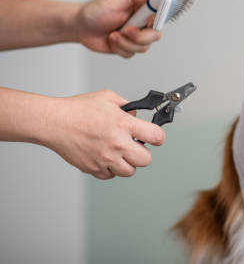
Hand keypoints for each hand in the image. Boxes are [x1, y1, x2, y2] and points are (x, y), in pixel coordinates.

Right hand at [44, 90, 164, 178]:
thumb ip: (127, 106)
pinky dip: (110, 169)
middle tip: (135, 146)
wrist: (54, 123)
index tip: (156, 137)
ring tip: (119, 152)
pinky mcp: (94, 169)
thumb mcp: (108, 98)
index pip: (156, 136)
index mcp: (123, 125)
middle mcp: (117, 144)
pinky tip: (105, 157)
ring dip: (128, 163)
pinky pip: (111, 175)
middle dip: (143, 153)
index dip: (159, 137)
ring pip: (129, 171)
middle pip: (146, 160)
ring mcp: (105, 159)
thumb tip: (137, 116)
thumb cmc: (78, 110)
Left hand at [75, 0, 160, 57]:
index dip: (157, 19)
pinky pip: (132, 53)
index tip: (148, 21)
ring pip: (143, 46)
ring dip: (125, 43)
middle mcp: (143, 22)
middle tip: (125, 30)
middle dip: (138, 36)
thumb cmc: (96, 11)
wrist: (82, 27)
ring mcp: (137, 36)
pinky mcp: (130, 47)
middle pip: (155, 35)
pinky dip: (119, 48)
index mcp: (143, 8)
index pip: (161, 13)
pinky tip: (112, 40)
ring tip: (113, 35)